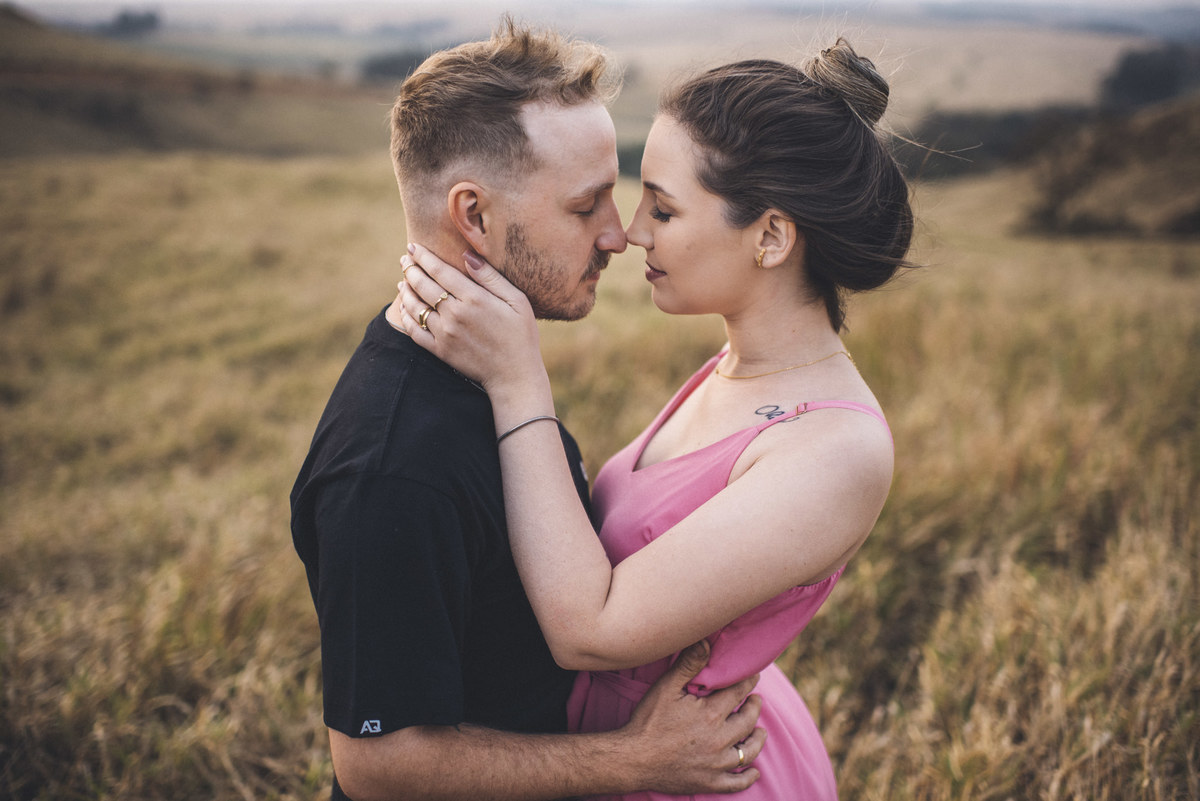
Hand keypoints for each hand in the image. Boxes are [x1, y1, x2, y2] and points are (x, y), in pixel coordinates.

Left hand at [396, 244, 545, 396]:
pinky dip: (406, 317)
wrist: (514, 375)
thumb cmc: (520, 335)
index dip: (423, 257)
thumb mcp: (517, 300)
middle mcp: (455, 314)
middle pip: (423, 285)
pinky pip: (414, 331)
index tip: (413, 246)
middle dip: (411, 269)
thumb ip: (490, 277)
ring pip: (415, 306)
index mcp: (474, 298)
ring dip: (406, 290)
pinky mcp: (440, 350)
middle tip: (405, 259)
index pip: (440, 271)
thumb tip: (467, 255)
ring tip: (403, 281)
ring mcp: (445, 333)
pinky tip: (406, 308)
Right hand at [623, 641, 764, 793]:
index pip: (739, 693)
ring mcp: (716, 764)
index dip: (749, 682)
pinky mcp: (709, 782)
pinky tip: (754, 771)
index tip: (754, 677)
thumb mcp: (666, 687)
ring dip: (757, 740)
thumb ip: (689, 664)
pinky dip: (748, 777)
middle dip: (755, 708)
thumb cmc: (648, 721)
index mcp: (711, 715)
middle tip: (756, 701)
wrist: (632, 759)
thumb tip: (705, 641)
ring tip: (760, 731)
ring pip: (748, 752)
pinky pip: (736, 783)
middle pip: (747, 722)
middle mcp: (719, 740)